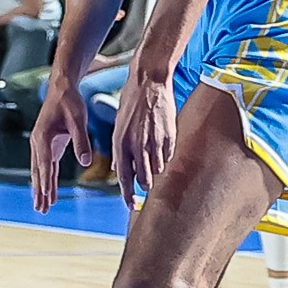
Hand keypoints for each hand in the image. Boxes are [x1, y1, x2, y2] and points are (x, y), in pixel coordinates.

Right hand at [29, 73, 92, 211]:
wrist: (62, 88)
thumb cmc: (69, 102)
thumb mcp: (78, 119)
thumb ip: (81, 140)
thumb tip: (86, 161)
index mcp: (43, 136)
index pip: (45, 163)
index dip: (45, 180)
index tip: (44, 195)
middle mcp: (38, 142)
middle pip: (39, 171)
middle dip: (39, 191)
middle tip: (39, 209)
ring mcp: (42, 144)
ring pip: (41, 171)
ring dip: (41, 189)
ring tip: (42, 207)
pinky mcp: (49, 145)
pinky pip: (47, 167)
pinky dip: (48, 180)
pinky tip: (50, 192)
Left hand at [111, 60, 178, 203]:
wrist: (149, 80)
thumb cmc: (131, 101)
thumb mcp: (119, 124)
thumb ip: (119, 149)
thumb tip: (118, 168)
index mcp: (120, 142)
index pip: (124, 177)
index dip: (127, 195)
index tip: (131, 207)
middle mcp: (137, 145)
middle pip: (144, 180)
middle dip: (144, 183)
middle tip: (145, 180)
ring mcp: (155, 142)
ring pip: (157, 170)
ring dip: (155, 168)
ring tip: (152, 155)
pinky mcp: (169, 137)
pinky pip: (168, 156)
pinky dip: (164, 155)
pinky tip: (160, 142)